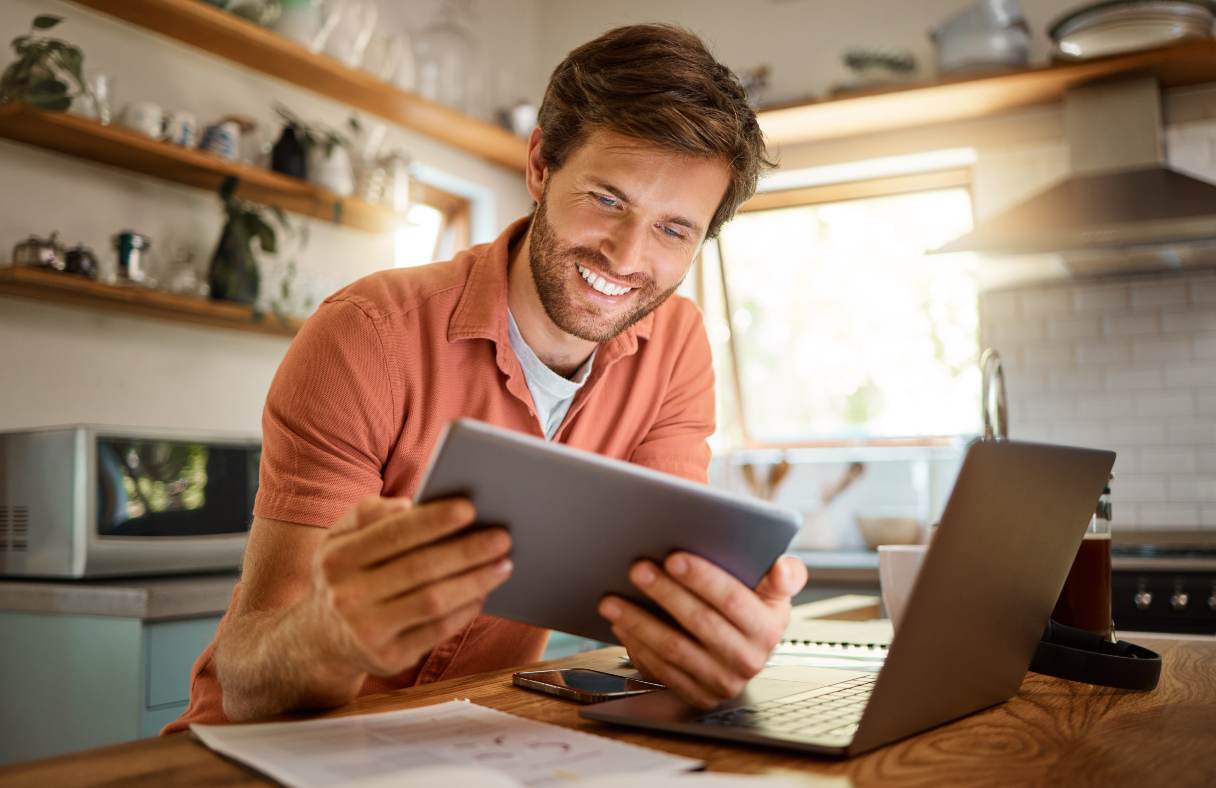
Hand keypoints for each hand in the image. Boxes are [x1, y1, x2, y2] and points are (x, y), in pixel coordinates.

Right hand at [306, 496, 512, 679]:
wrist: (318, 642)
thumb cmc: (344, 576)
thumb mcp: (338, 540)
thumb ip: (367, 514)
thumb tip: (408, 505)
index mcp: (336, 558)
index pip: (392, 534)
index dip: (433, 520)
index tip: (470, 508)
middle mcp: (348, 596)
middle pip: (419, 568)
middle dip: (466, 551)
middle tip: (502, 537)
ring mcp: (367, 631)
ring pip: (433, 600)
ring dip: (475, 581)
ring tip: (504, 564)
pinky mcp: (388, 658)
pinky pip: (437, 630)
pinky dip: (465, 610)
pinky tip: (483, 593)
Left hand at [598, 553, 806, 708]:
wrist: (744, 653)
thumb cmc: (753, 610)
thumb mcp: (774, 592)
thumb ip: (785, 574)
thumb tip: (782, 568)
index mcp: (768, 628)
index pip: (732, 599)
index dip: (702, 578)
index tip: (673, 557)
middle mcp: (748, 660)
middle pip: (699, 622)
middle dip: (665, 593)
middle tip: (637, 568)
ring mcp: (721, 682)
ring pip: (674, 649)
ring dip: (639, 622)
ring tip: (613, 598)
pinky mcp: (697, 696)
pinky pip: (662, 671)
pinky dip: (637, 645)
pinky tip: (620, 623)